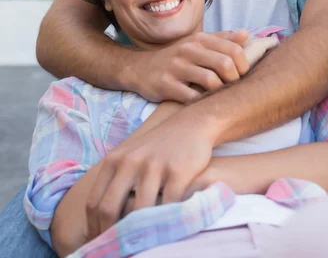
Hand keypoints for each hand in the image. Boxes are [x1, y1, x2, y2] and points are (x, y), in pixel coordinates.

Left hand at [85, 107, 216, 238]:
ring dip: (138, 233)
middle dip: (110, 235)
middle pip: (109, 209)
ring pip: (138, 211)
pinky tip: (164, 230)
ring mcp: (154, 166)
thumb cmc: (158, 147)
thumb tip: (98, 220)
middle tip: (117, 251)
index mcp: (114, 160)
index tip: (99, 245)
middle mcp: (130, 162)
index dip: (94, 229)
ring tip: (140, 245)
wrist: (191, 125)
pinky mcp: (178, 171)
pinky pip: (168, 205)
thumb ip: (115, 181)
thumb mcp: (130, 156)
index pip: (94, 203)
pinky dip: (165, 222)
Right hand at [127, 29, 249, 102]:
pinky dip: (201, 102)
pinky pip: (192, 97)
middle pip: (225, 64)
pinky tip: (202, 103)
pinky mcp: (165, 85)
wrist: (140, 68)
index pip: (233, 49)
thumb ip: (222, 39)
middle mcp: (188, 50)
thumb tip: (246, 34)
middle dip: (234, 79)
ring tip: (217, 95)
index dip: (244, 65)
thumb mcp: (196, 43)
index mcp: (199, 39)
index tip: (242, 75)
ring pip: (210, 80)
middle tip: (231, 87)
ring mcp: (176, 67)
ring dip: (219, 92)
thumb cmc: (176, 58)